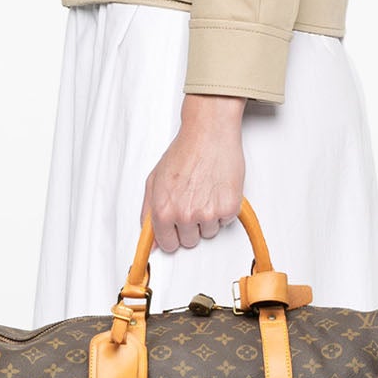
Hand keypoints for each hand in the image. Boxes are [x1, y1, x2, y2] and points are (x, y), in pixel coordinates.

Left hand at [143, 94, 245, 251]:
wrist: (208, 133)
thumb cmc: (184, 152)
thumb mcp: (154, 181)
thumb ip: (148, 213)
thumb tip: (150, 243)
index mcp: (163, 211)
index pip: (168, 245)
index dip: (173, 234)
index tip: (176, 226)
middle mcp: (184, 215)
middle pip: (190, 241)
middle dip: (191, 225)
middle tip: (193, 200)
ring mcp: (207, 213)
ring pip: (209, 232)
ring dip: (208, 217)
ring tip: (206, 191)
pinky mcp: (228, 208)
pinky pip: (225, 221)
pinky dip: (224, 208)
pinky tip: (217, 189)